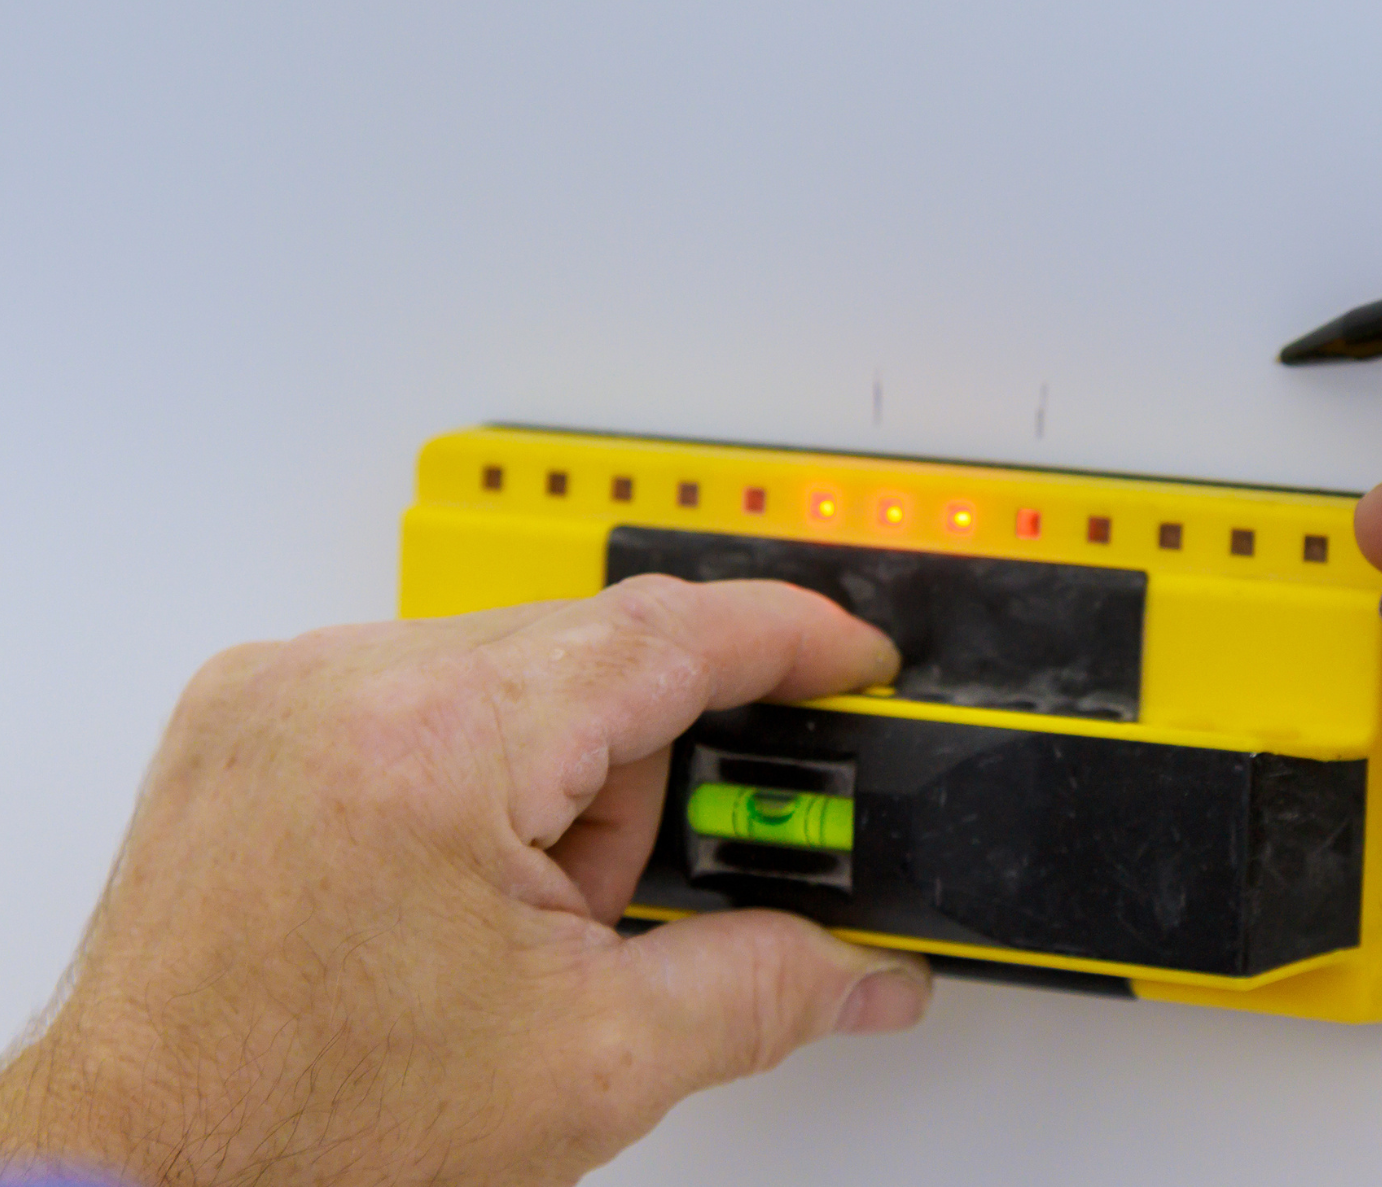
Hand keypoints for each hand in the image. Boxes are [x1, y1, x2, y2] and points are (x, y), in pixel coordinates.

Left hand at [0, 578, 931, 1186]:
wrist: (135, 1184)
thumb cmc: (304, 1135)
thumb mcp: (590, 1064)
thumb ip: (761, 989)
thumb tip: (863, 969)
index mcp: (435, 741)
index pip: (668, 633)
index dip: (792, 638)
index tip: (856, 660)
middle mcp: (344, 684)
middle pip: (592, 658)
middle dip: (648, 780)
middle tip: (635, 905)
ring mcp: (282, 695)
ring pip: (511, 677)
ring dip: (559, 783)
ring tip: (516, 928)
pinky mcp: (249, 724)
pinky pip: (422, 698)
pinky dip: (476, 778)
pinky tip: (458, 894)